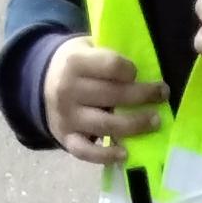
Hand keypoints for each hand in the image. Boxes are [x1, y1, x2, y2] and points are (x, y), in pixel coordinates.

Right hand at [41, 37, 166, 166]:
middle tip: (162, 95)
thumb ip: (107, 57)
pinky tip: (125, 153)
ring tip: (155, 122)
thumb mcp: (85, 47)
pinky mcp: (66, 138)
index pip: (111, 66)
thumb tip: (143, 73)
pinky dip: (106, 155)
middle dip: (143, 96)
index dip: (130, 70)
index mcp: (74, 62)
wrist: (39, 82)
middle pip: (113, 95)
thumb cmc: (74, 64)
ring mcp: (67, 117)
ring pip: (106, 124)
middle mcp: (68, 90)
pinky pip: (86, 152)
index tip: (138, 73)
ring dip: (135, 125)